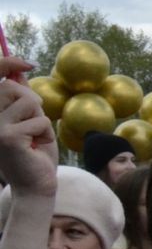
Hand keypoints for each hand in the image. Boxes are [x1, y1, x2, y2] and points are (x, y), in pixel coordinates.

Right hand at [0, 67, 57, 200]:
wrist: (36, 186)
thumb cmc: (34, 154)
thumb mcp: (28, 121)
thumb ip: (22, 99)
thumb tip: (20, 70)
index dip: (7, 63)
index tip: (26, 61)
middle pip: (13, 88)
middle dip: (33, 102)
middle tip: (35, 124)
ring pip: (29, 103)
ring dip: (41, 120)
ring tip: (35, 137)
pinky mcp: (8, 137)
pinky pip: (39, 121)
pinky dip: (46, 133)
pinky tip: (38, 147)